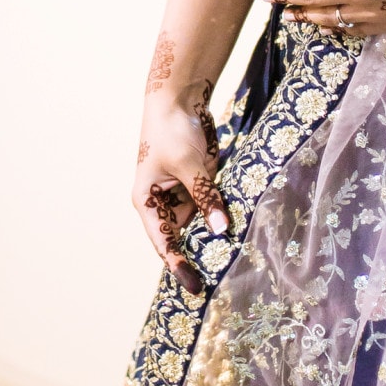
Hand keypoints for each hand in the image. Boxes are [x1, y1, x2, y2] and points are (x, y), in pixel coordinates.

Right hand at [134, 79, 226, 291]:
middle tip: (220, 282)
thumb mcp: (190, 165)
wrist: (178, 99)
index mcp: (147, 201)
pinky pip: (210, 208)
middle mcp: (161, 203)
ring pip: (198, 224)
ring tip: (233, 259)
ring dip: (213, 236)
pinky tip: (238, 230)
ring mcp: (180, 194)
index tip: (195, 287)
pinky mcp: (197, 185)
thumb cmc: (172, 130)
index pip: (163, 242)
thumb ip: (205, 197)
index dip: (178, 265)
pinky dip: (221, 216)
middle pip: (180, 238)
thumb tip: (222, 230)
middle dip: (198, 256)